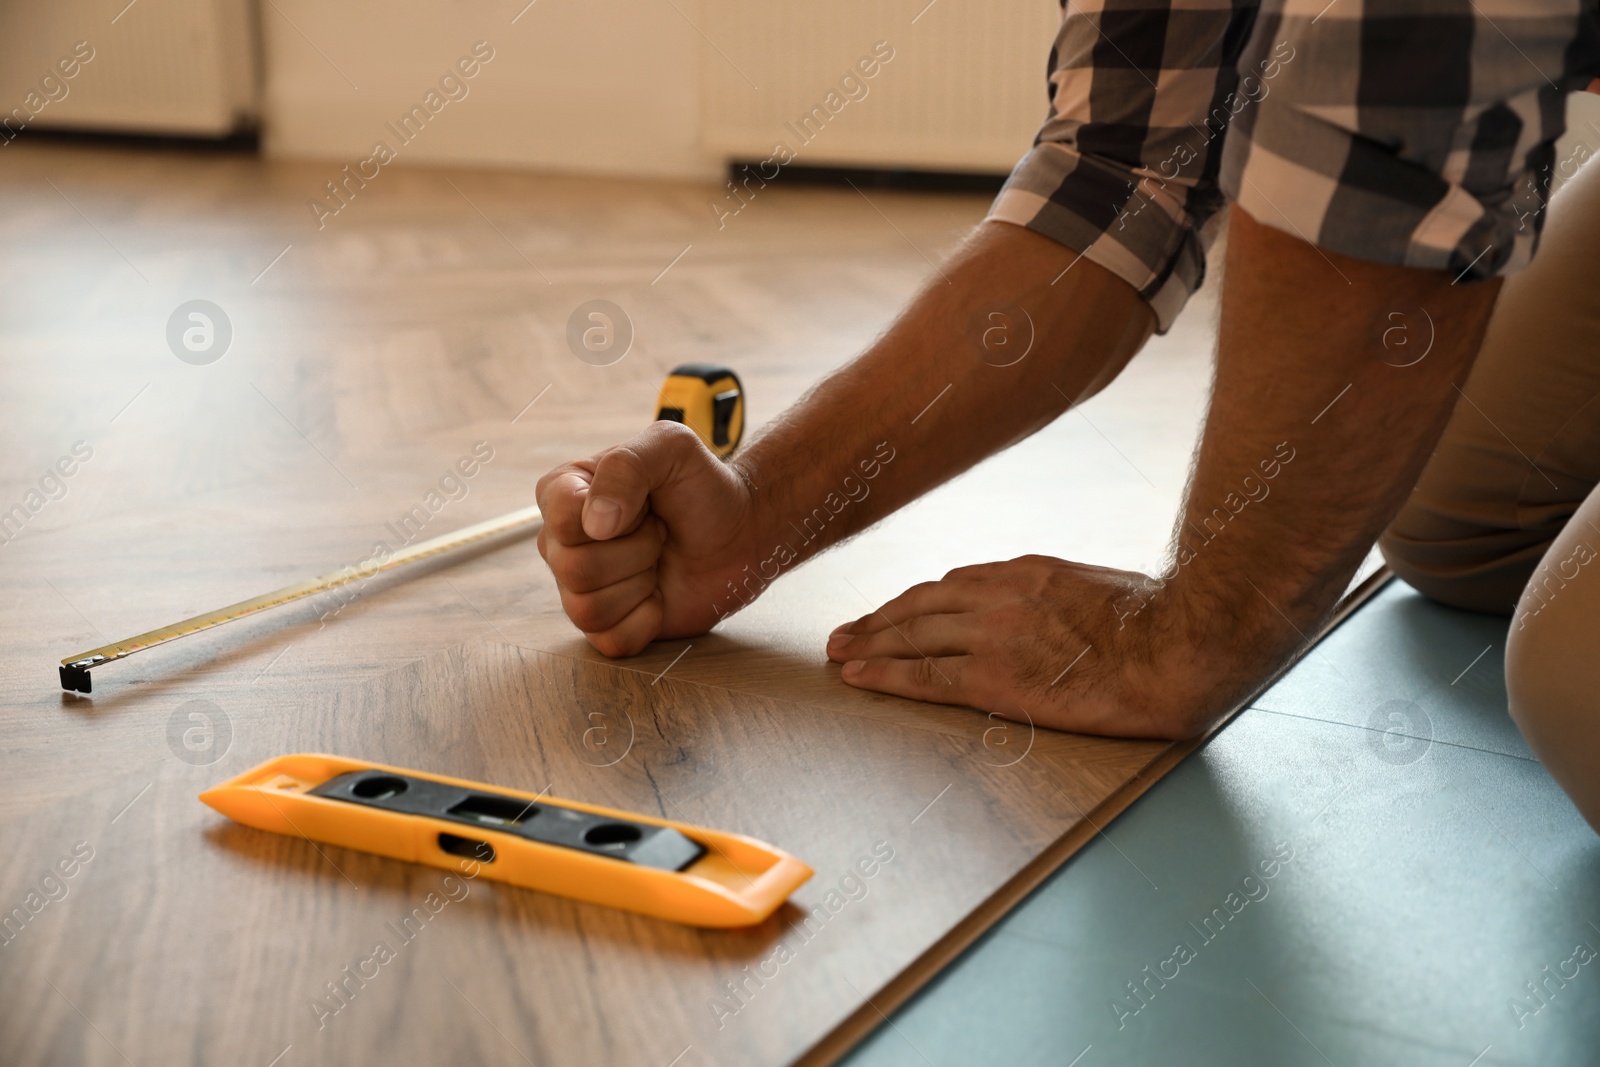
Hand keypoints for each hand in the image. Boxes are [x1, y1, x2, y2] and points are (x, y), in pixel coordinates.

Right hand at [536, 421, 758, 655]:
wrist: (740, 533)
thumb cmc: (702, 487)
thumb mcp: (670, 447)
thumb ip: (626, 466)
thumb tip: (596, 525)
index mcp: (564, 493)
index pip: (560, 516)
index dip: (615, 512)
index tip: (646, 502)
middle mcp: (561, 543)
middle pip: (573, 568)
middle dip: (636, 550)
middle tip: (659, 532)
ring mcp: (580, 587)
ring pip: (587, 609)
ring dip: (640, 585)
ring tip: (658, 560)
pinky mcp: (607, 625)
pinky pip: (610, 640)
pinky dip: (646, 621)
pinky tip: (659, 596)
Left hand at [825, 555, 1219, 739]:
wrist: (1177, 647)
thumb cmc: (1155, 625)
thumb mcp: (1096, 589)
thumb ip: (1055, 597)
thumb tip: (1044, 612)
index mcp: (1027, 572)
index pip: (953, 585)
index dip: (915, 602)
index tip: (893, 613)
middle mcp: (1001, 594)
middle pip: (921, 605)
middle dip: (879, 619)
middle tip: (846, 632)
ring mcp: (995, 633)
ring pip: (912, 635)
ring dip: (870, 644)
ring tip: (840, 654)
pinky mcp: (996, 675)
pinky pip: (926, 675)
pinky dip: (885, 675)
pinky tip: (859, 676)